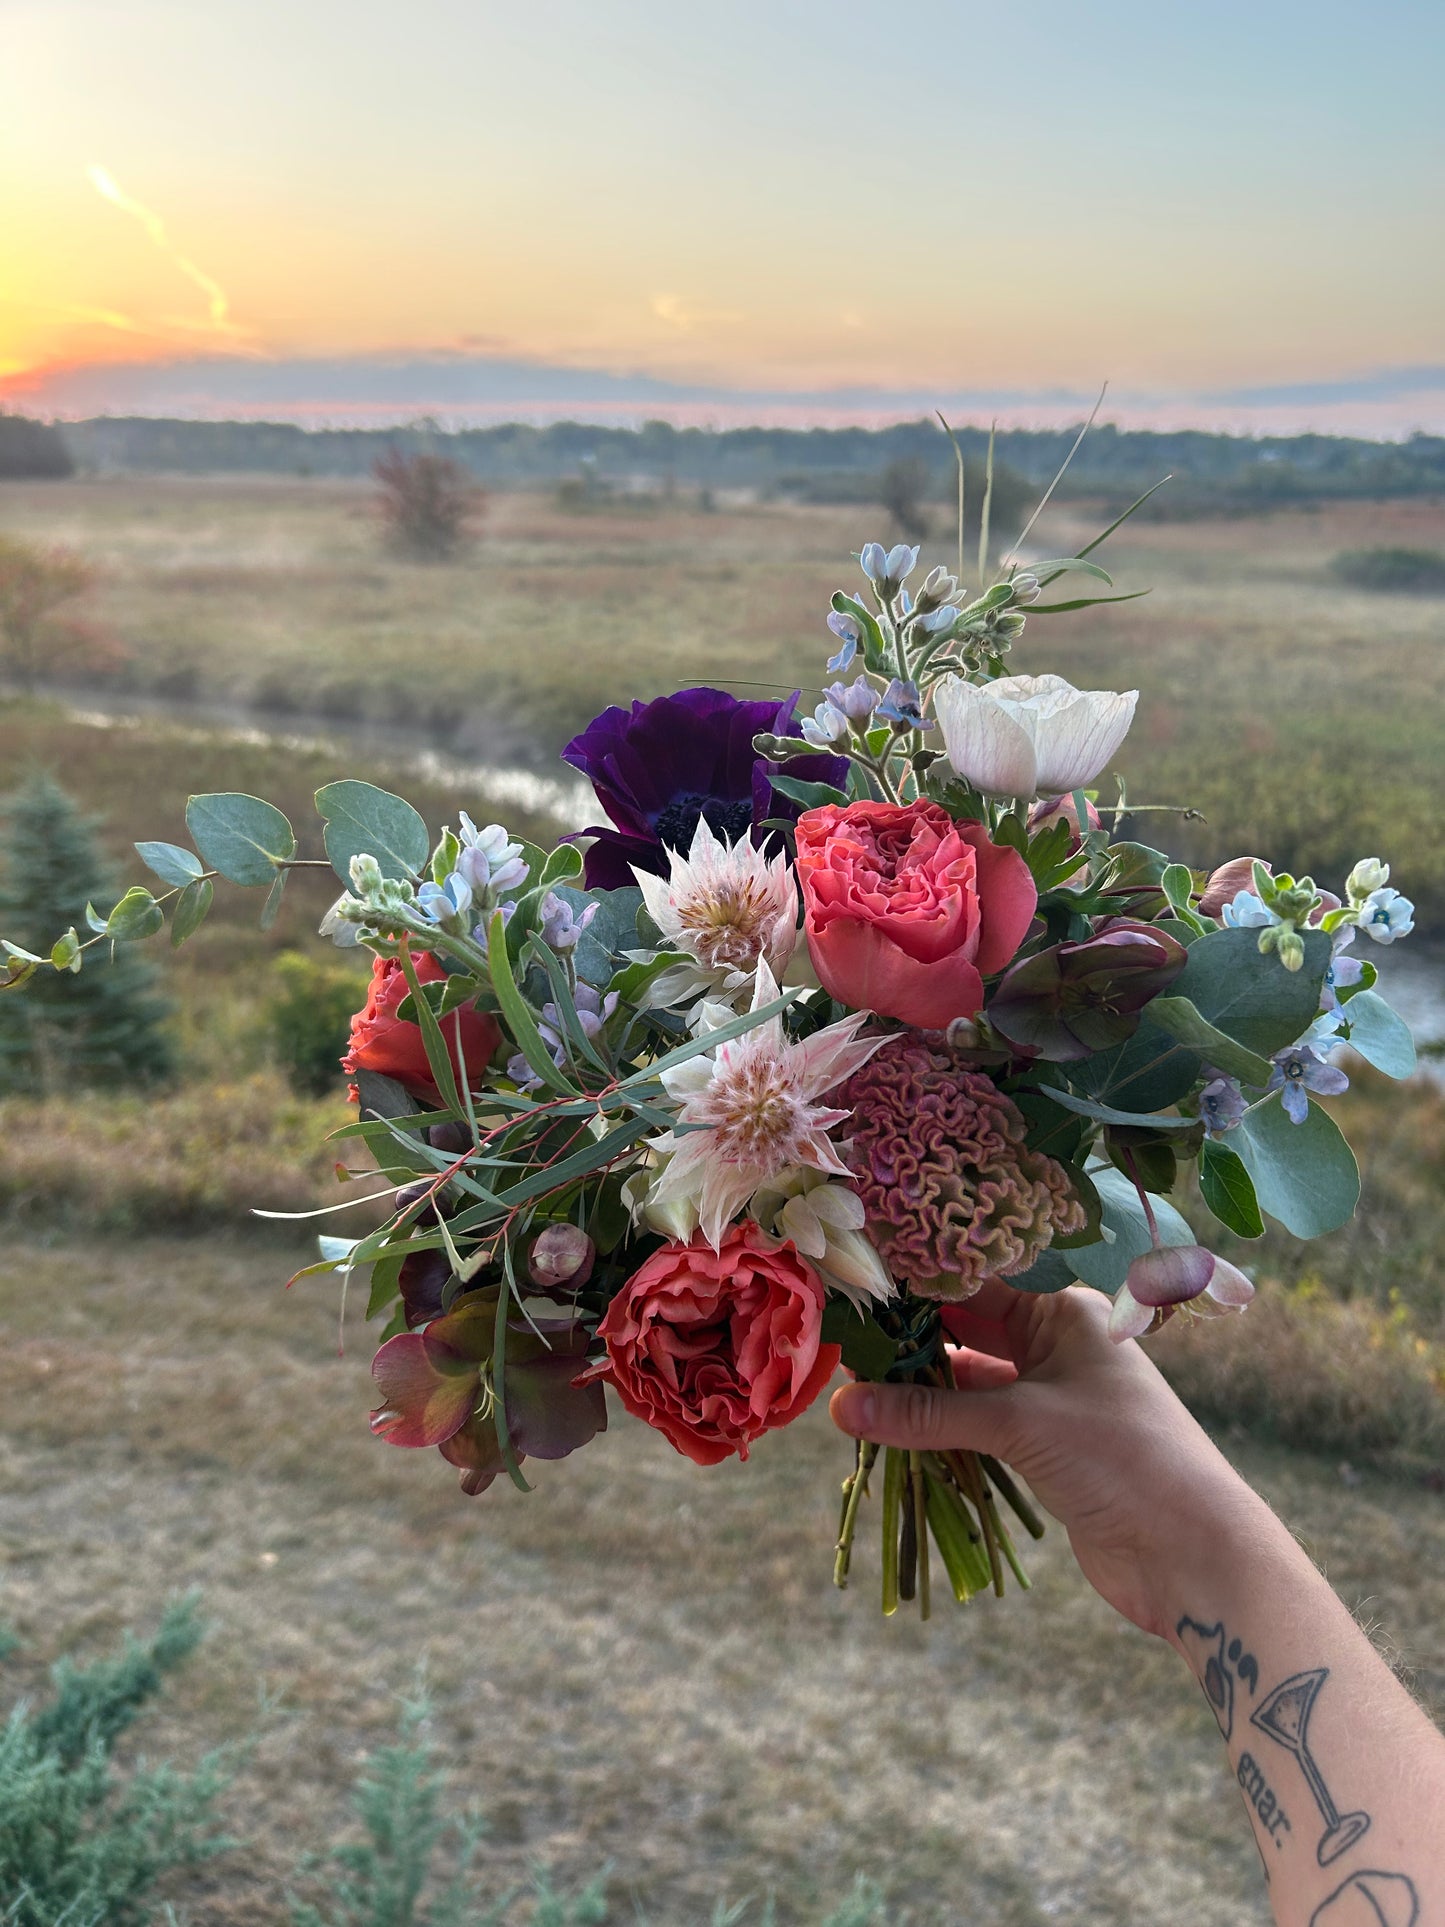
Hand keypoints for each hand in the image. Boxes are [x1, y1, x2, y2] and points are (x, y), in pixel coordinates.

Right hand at [829, 1283, 1262, 1639]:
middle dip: (911, 1334)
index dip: (917, 1281)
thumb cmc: (1120, 1459)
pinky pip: (979, 1421)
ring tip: (854, 1380)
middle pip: (970, 1325)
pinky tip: (891, 1425)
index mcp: (1066, 1311)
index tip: (856, 1283)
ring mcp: (1053, 1397)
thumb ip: (927, 1415)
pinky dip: (940, 1424)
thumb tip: (843, 1406)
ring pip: (971, 1376)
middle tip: (843, 1335)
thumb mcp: (1019, 1424)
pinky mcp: (1046, 1446)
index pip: (977, 1279)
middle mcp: (1059, 1344)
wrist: (1191, 1552)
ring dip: (921, 1384)